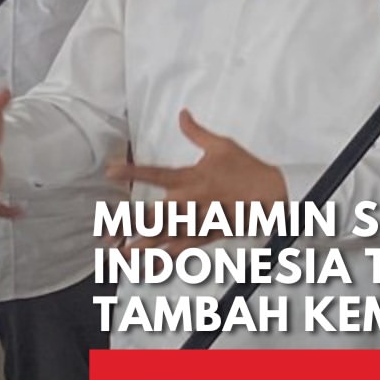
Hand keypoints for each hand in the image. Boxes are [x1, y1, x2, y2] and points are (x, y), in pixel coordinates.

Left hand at [108, 109, 286, 251]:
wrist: (271, 194)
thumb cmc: (247, 168)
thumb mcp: (222, 145)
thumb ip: (196, 133)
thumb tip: (183, 114)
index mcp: (191, 177)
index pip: (156, 173)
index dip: (132, 170)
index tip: (111, 170)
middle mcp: (190, 202)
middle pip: (154, 214)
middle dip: (130, 223)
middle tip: (108, 230)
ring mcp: (197, 221)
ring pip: (164, 237)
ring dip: (141, 246)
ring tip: (120, 254)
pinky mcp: (206, 235)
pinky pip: (181, 250)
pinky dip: (164, 259)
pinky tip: (148, 265)